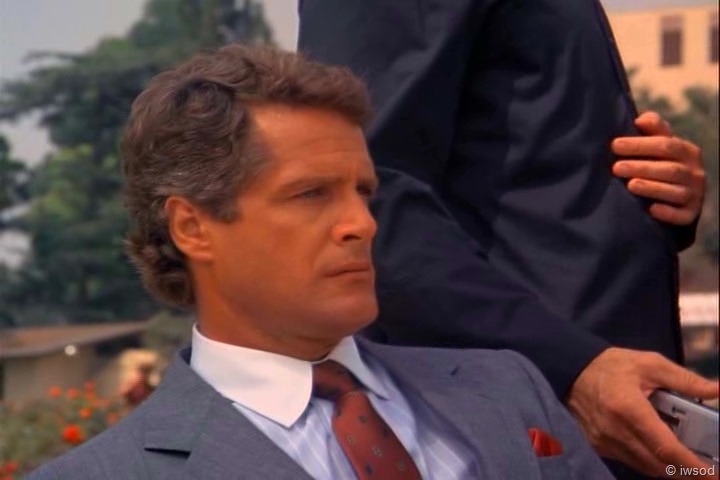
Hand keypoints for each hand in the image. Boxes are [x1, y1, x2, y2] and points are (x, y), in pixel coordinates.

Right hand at [567, 347, 718, 477]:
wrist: (573, 369)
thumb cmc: (614, 365)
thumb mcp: (651, 363)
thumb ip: (686, 380)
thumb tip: (717, 390)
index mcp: (629, 408)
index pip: (665, 447)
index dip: (692, 466)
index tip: (713, 475)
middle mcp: (614, 430)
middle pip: (658, 465)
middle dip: (686, 471)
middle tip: (707, 469)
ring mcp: (604, 442)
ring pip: (646, 467)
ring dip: (669, 467)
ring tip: (687, 459)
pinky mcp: (598, 447)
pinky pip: (631, 461)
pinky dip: (650, 461)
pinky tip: (660, 451)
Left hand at [611, 111, 705, 224]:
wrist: (676, 197)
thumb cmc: (660, 163)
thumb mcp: (659, 144)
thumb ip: (652, 129)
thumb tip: (639, 119)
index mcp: (687, 151)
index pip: (665, 144)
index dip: (640, 144)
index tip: (614, 145)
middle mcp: (694, 172)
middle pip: (670, 168)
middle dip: (642, 167)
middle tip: (616, 167)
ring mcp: (695, 194)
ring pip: (676, 192)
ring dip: (652, 188)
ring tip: (630, 185)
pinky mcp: (690, 215)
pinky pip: (681, 215)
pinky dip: (667, 212)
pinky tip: (651, 209)